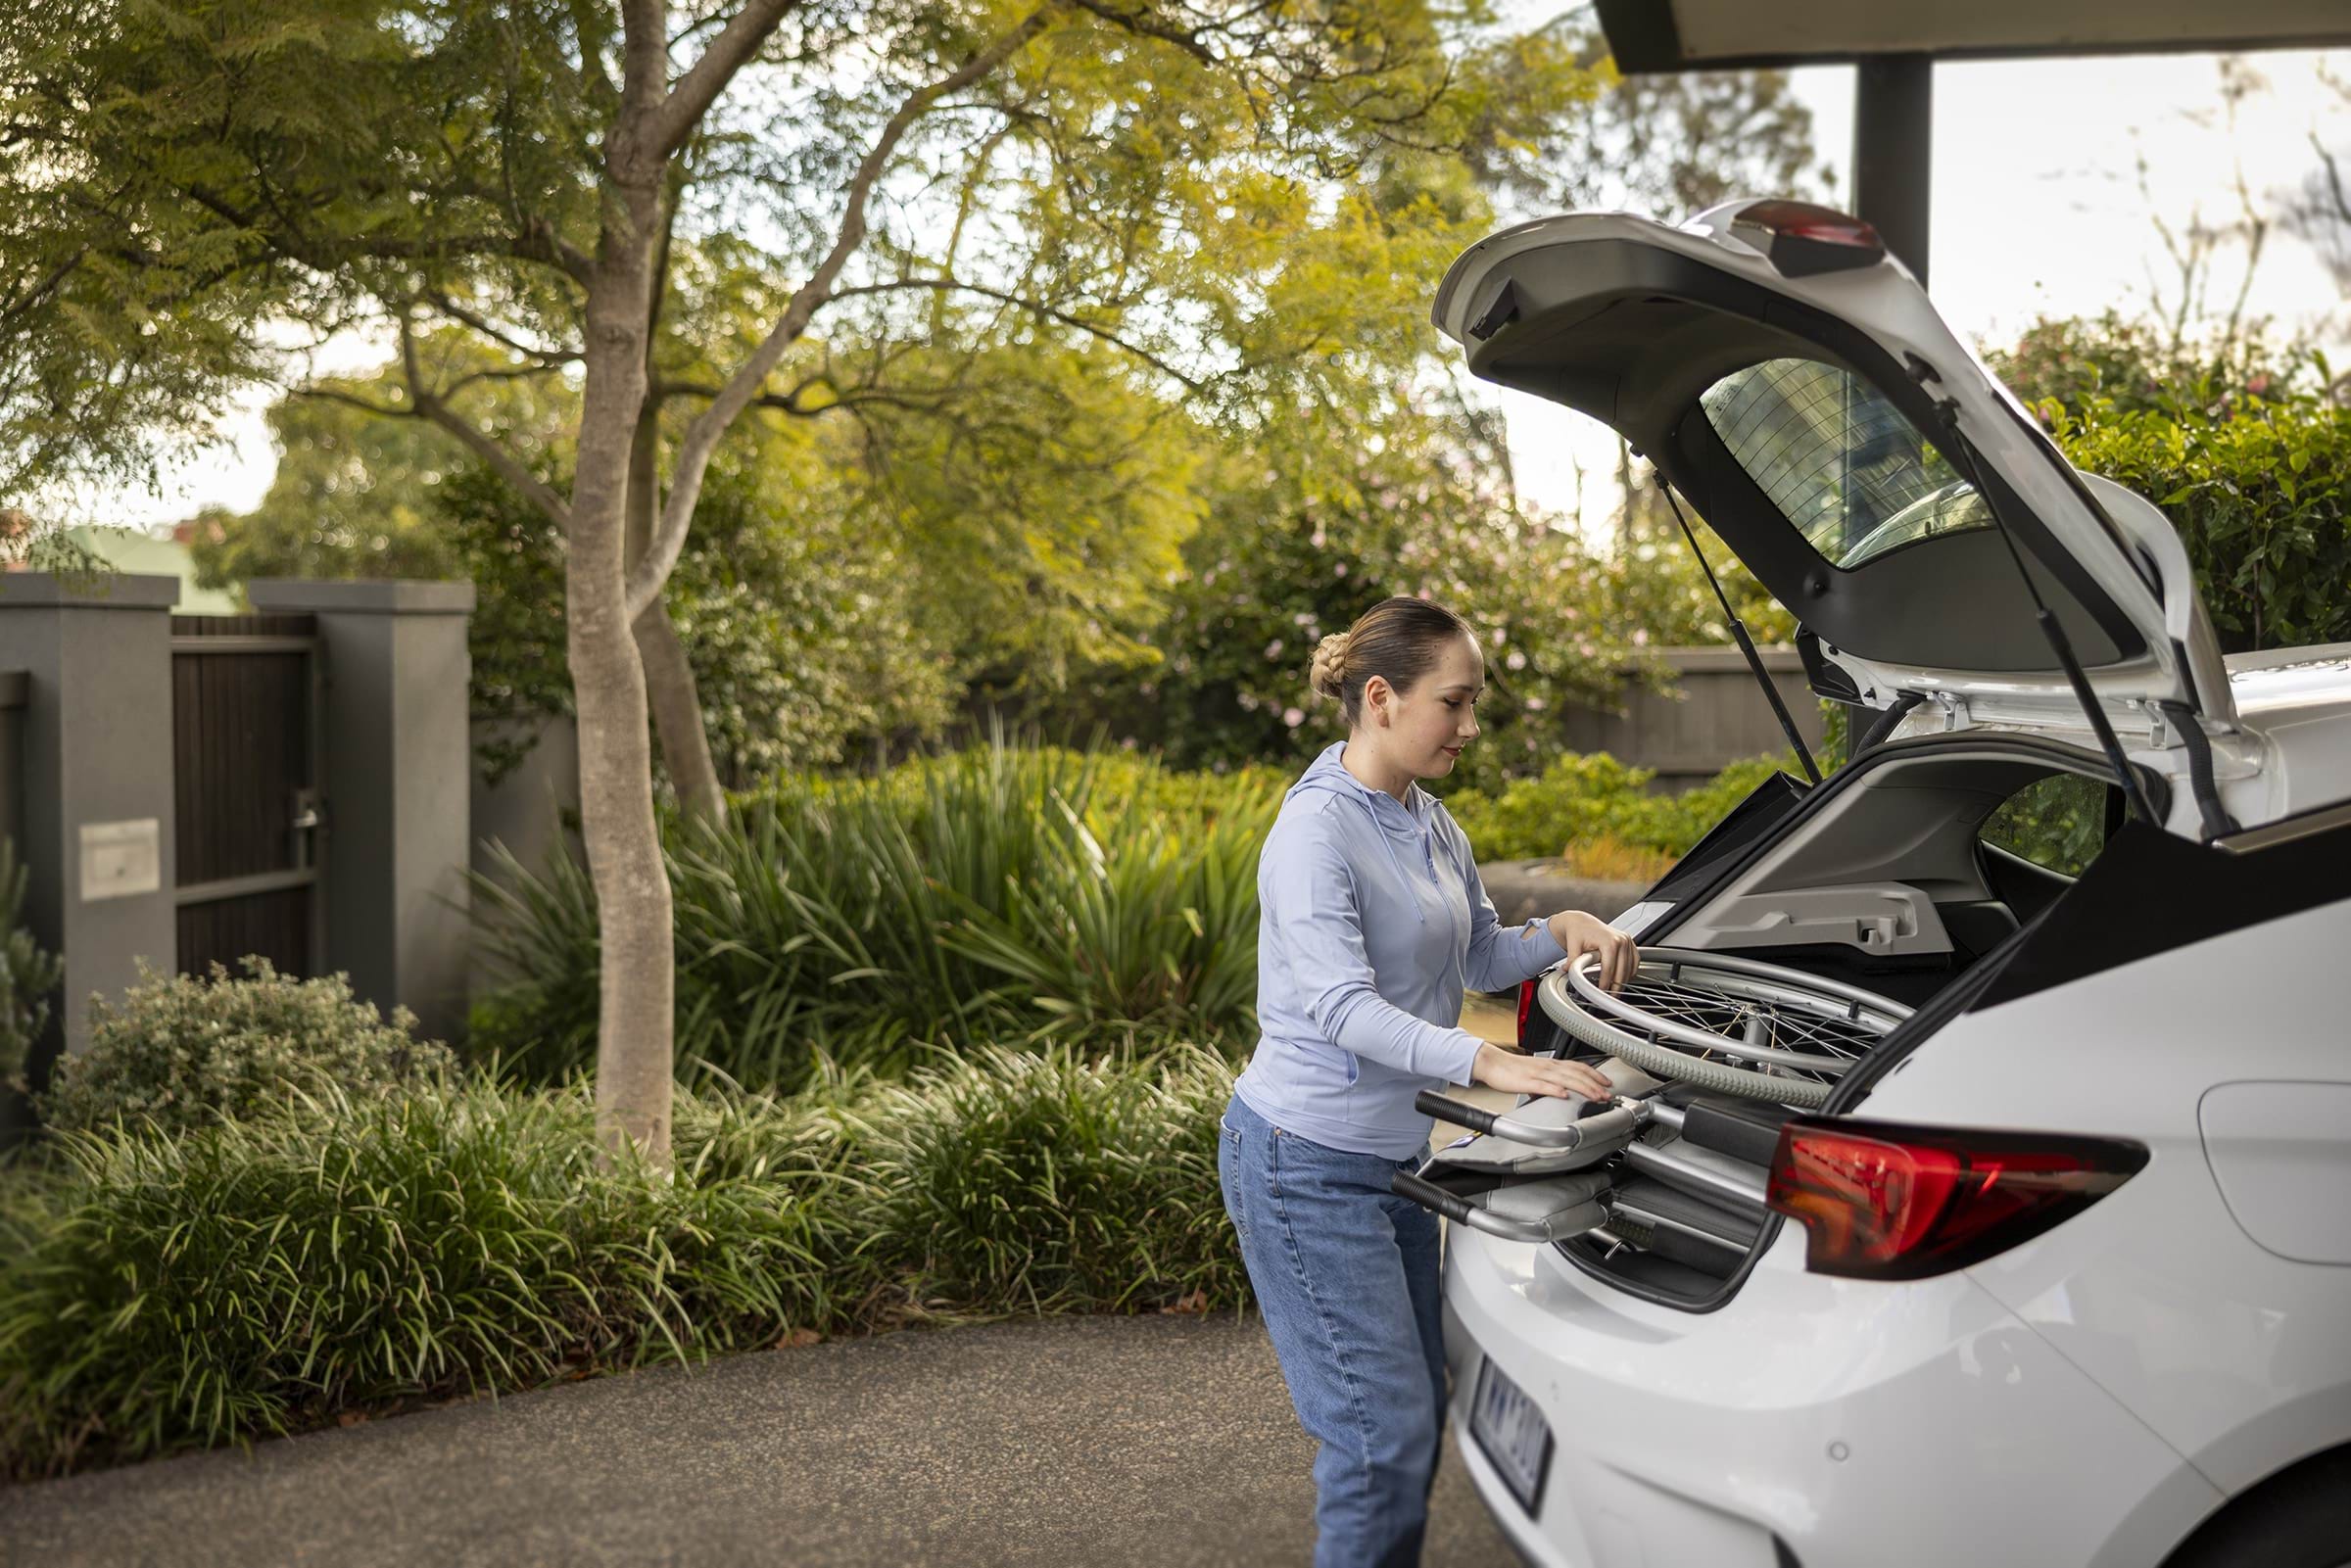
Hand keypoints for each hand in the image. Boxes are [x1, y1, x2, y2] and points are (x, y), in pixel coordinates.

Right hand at [1472, 1043, 1614, 1102]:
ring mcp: (1538, 1073)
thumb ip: (1552, 1080)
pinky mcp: (1527, 1081)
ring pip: (1565, 1079)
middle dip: (1595, 1084)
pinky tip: (1565, 1095)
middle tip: (1607, 1094)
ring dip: (1583, 1088)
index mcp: (1552, 1064)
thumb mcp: (1537, 1072)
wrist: (1492, 1064)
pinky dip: (1556, 1090)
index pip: (1579, 1067)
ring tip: (1595, 1096)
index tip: (1607, 1084)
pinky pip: (1543, 1086)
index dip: (1595, 1075)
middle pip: (1577, 1073)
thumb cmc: (1512, 1070)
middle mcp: (1548, 1066)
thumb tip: (1563, 1091)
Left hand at [1547, 909, 1637, 991]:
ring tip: (1614, 990)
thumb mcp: (1573, 945)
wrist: (1583, 922)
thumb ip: (1572, 960)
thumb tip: (1567, 972)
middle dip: (1615, 986)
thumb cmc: (1579, 931)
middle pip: (1622, 971)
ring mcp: (1628, 941)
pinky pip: (1635, 962)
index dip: (1605, 983)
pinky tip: (1621, 978)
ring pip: (1630, 969)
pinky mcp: (1631, 943)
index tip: (1601, 992)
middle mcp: (1621, 940)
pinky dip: (1629, 972)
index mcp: (1609, 941)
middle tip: (1608, 996)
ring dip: (1623, 980)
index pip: (1609, 968)